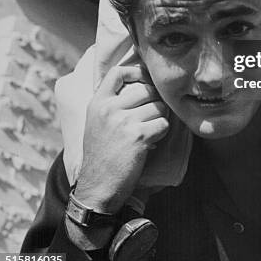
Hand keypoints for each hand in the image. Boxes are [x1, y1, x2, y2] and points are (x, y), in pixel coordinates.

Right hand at [74, 65, 168, 213]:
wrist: (97, 188)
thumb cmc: (101, 156)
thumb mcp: (96, 123)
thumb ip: (111, 103)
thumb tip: (140, 84)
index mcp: (97, 103)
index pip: (117, 72)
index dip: (136, 72)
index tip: (145, 80)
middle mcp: (109, 109)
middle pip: (147, 89)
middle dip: (155, 102)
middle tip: (151, 117)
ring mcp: (123, 122)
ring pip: (159, 106)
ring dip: (160, 119)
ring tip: (149, 131)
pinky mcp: (138, 136)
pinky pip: (163, 123)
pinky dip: (162, 133)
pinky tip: (151, 142)